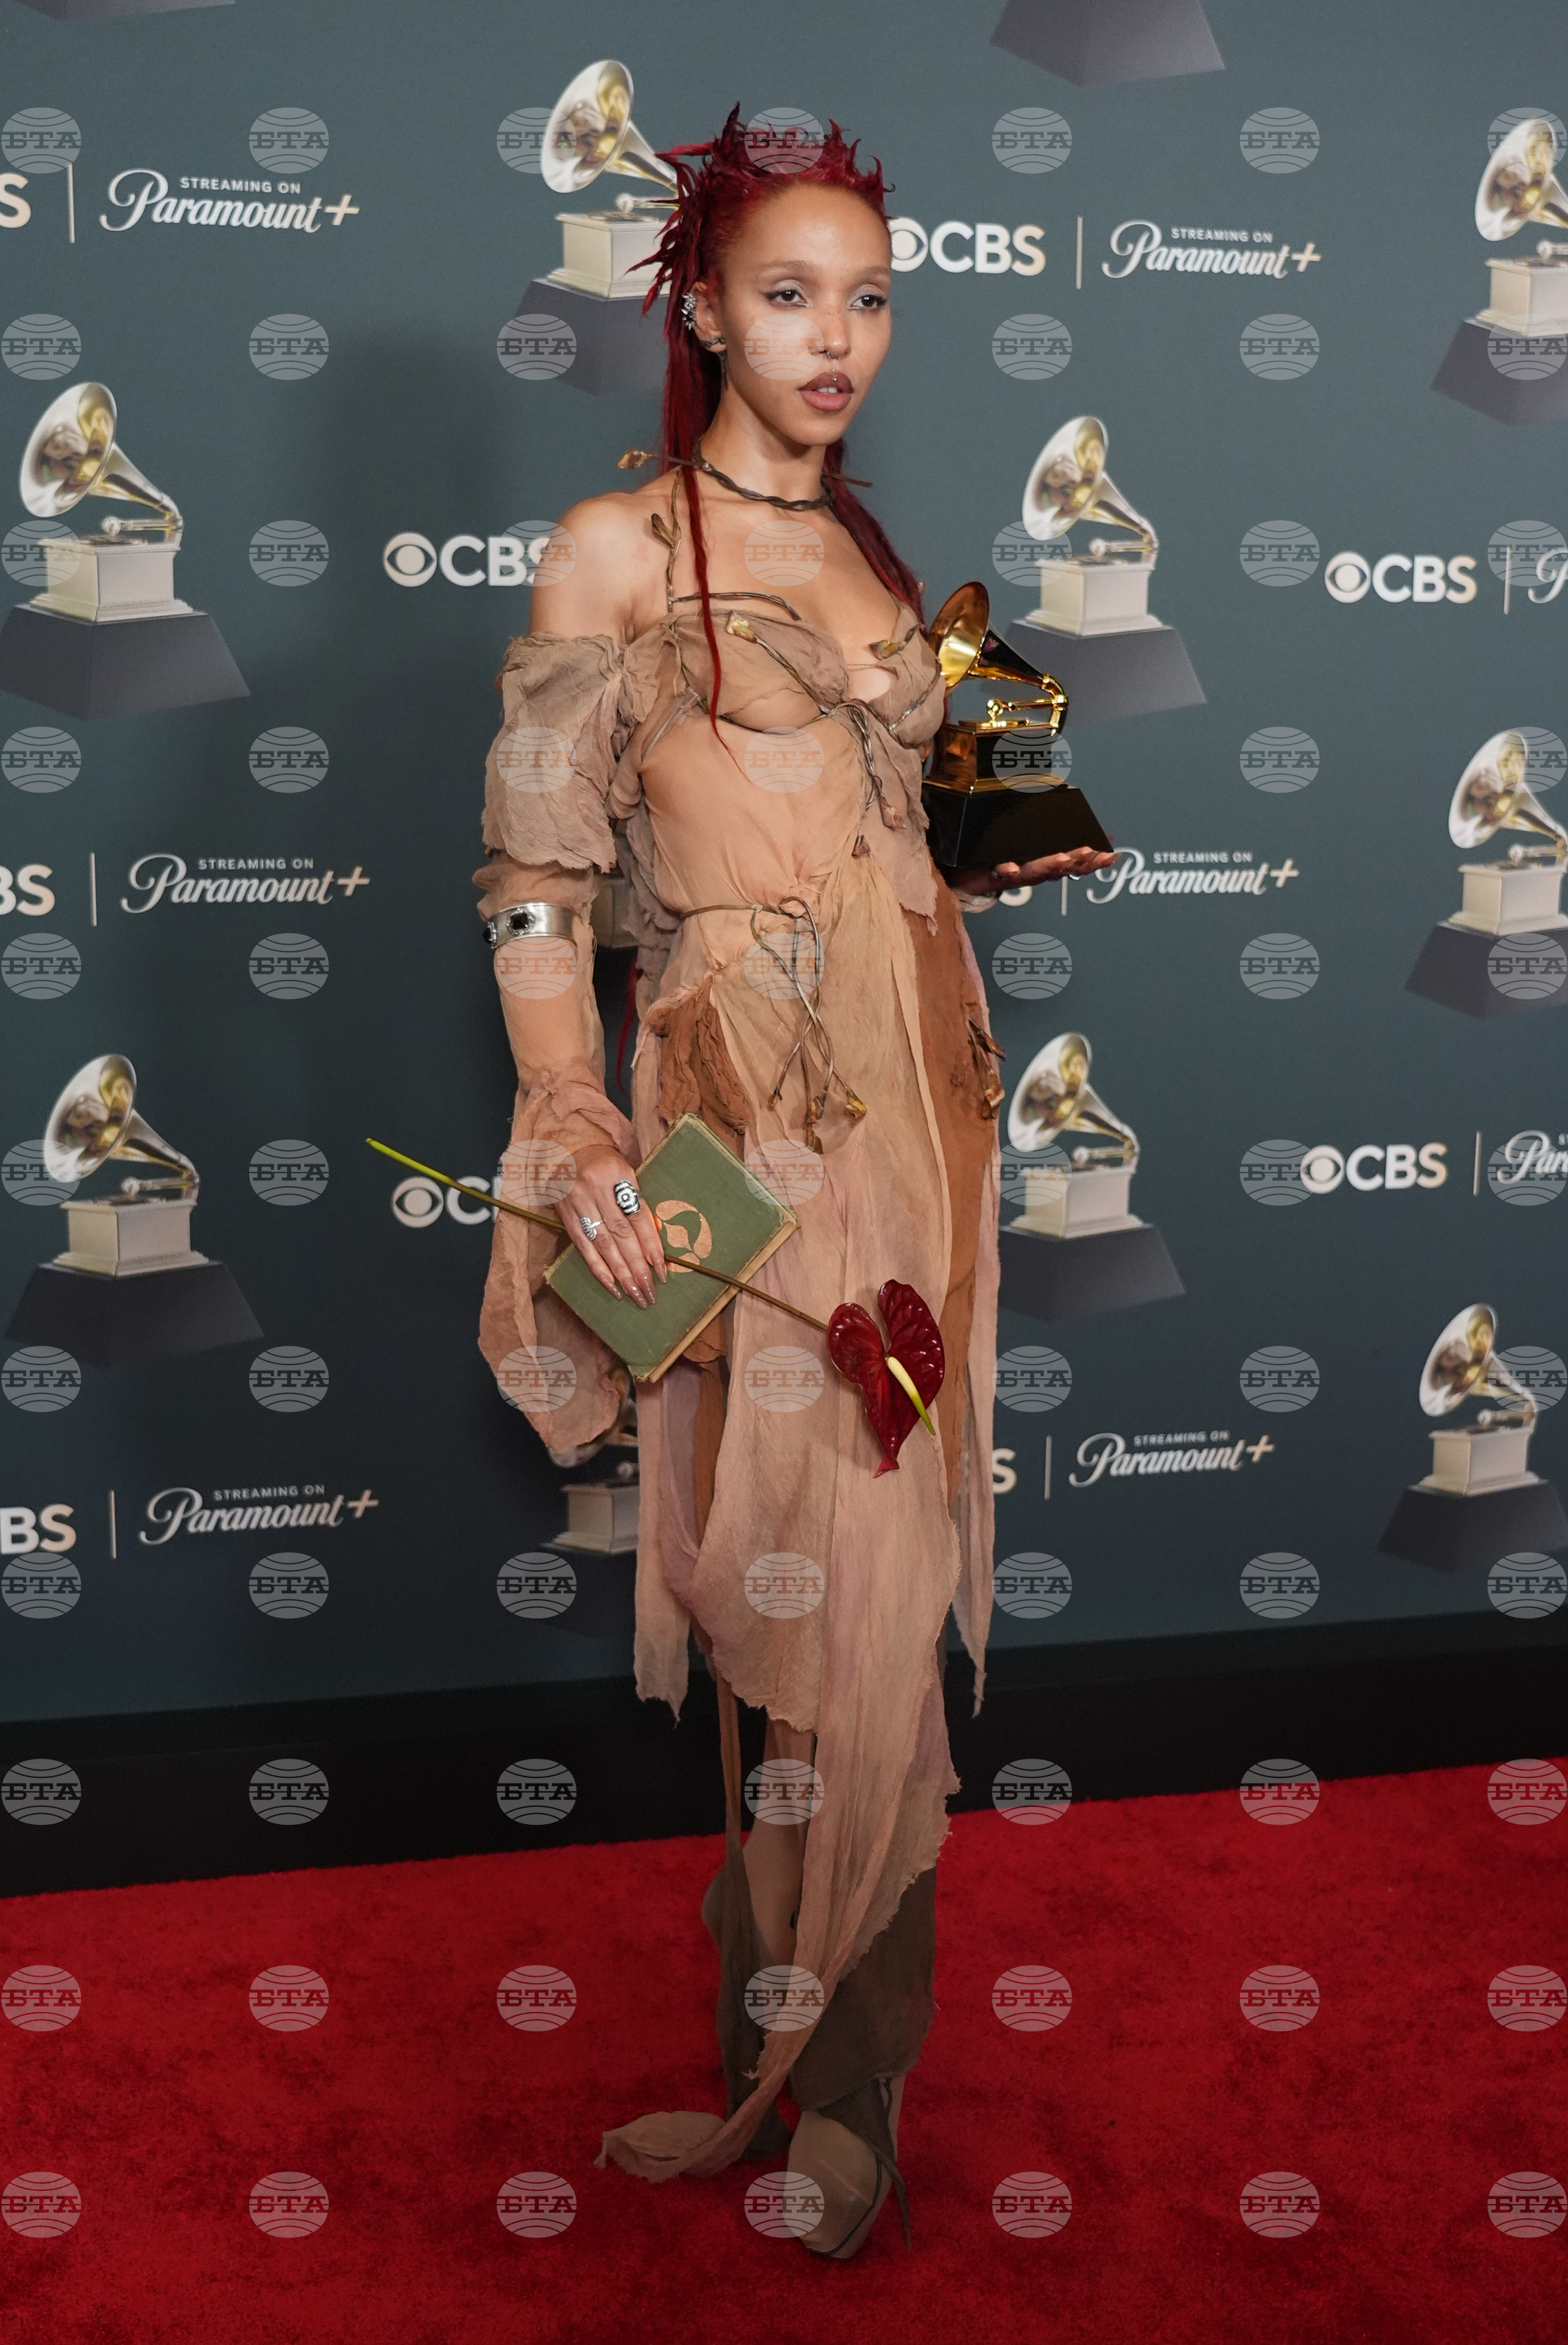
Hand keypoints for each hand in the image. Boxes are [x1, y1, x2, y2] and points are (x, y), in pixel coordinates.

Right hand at [563, 1147, 667, 1309]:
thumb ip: (638, 1202)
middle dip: (637, 1267)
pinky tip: (612, 1286)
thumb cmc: (606, 1164)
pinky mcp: (565, 1216)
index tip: (662, 1270)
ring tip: (635, 1294)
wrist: (569, 1150)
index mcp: (617, 1174)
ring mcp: (577, 1203)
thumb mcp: (626, 1172)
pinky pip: (583, 1247)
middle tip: (650, 1291)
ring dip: (620, 1273)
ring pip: (602, 1245)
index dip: (651, 1245)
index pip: (638, 1216)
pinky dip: (598, 1269)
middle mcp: (595, 1190)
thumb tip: (654, 1242)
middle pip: (621, 1235)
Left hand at [951, 841, 1118, 896]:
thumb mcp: (1024, 841)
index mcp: (1042, 860)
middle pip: (1060, 868)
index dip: (1093, 860)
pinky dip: (1009, 870)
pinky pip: (1000, 872)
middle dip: (1078, 861)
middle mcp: (1031, 869)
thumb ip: (1047, 830)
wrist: (959, 873)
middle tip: (1093, 854)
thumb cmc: (994, 856)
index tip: (1110, 854)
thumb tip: (1073, 814)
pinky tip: (1014, 868)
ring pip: (1036, 871)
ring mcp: (1013, 873)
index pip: (1073, 860)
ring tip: (1066, 858)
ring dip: (1052, 865)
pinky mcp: (991, 875)